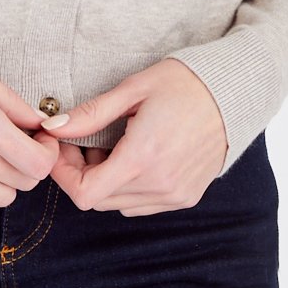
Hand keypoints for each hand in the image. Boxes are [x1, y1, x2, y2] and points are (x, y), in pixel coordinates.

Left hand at [31, 59, 229, 214]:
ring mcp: (175, 195)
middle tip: (82, 139)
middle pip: (98, 199)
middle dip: (80, 172)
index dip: (63, 174)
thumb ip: (90, 114)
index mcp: (143, 157)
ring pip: (119, 204)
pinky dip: (127, 186)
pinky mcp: (187, 196)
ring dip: (104, 180)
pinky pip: (143, 204)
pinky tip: (132, 155)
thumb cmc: (185, 83)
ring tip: (109, 144)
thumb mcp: (133, 89)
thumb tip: (52, 127)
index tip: (60, 147)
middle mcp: (160, 184)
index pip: (85, 193)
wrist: (235, 92)